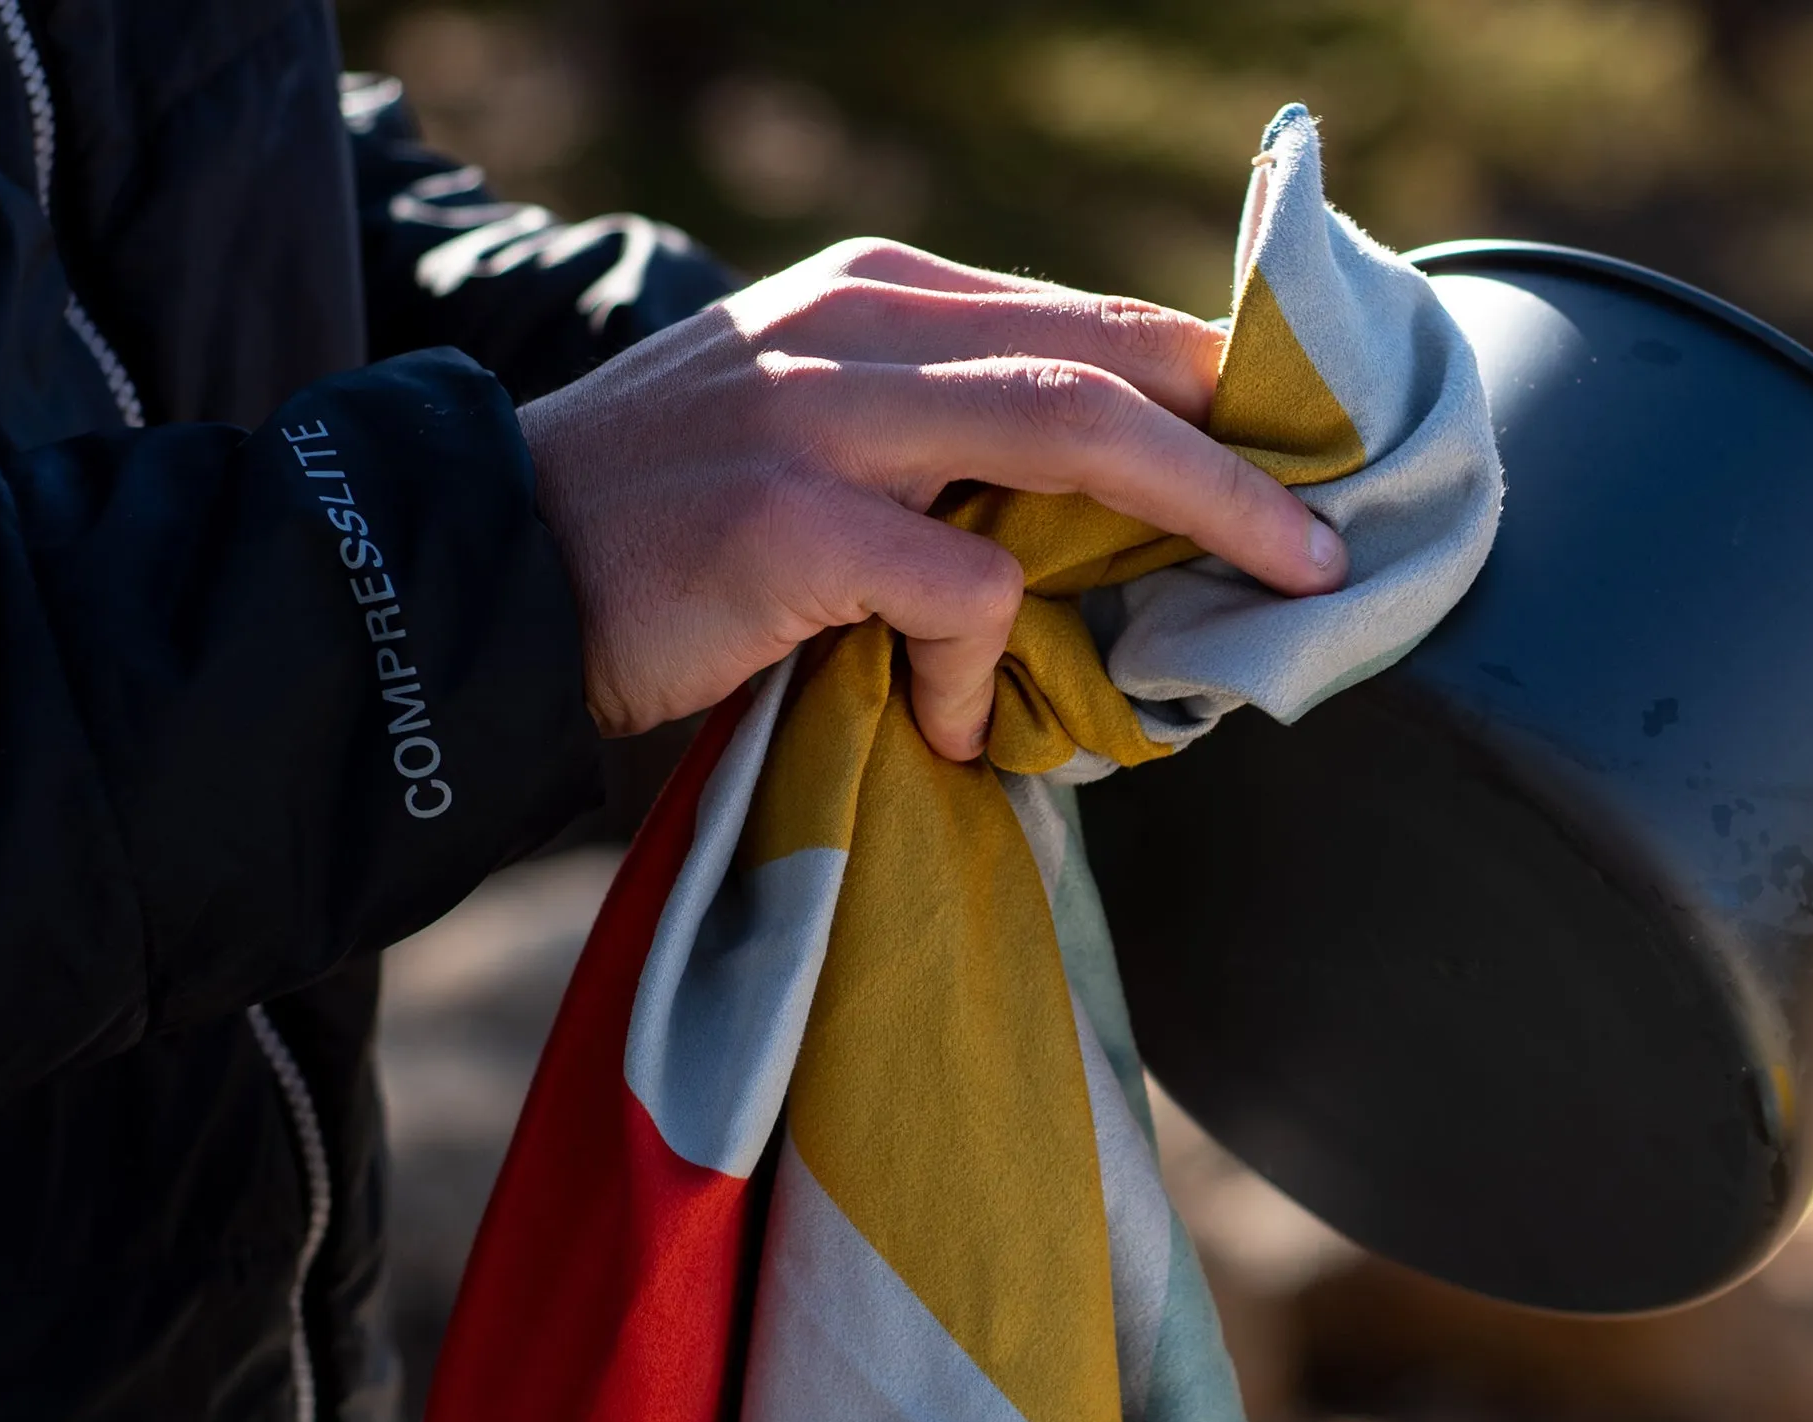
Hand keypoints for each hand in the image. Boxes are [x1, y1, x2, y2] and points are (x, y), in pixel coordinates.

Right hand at [518, 239, 1348, 754]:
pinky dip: (991, 673)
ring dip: (1203, 510)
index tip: (1300, 450)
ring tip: (1283, 586)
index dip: (1209, 380)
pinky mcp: (788, 522)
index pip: (1084, 316)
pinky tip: (966, 738)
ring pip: (1071, 432)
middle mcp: (860, 323)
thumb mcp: (813, 430)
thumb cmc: (664, 525)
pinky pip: (958, 593)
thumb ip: (938, 436)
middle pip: (1107, 357)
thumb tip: (1100, 509)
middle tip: (1335, 528)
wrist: (477, 573)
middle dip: (1245, 442)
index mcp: (880, 292)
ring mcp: (822, 416)